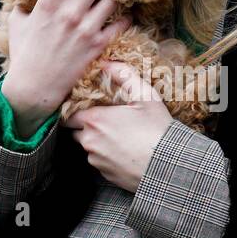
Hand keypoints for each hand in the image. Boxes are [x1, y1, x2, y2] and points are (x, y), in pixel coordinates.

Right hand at [0, 0, 132, 137]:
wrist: (34, 87)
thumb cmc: (25, 54)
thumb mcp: (17, 22)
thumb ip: (24, 2)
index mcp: (49, 1)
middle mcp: (70, 11)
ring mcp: (86, 28)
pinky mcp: (97, 45)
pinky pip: (120, 23)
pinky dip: (126, 16)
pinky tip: (127, 11)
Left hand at [62, 60, 172, 192]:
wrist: (168, 167)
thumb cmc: (157, 130)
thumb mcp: (146, 96)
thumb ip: (124, 75)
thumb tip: (107, 63)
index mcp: (95, 119)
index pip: (68, 113)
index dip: (76, 108)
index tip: (88, 105)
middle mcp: (89, 141)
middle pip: (75, 130)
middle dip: (85, 124)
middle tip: (105, 119)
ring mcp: (95, 160)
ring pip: (87, 146)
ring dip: (97, 140)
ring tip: (119, 136)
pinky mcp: (104, 175)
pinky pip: (99, 161)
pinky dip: (106, 156)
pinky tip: (124, 151)